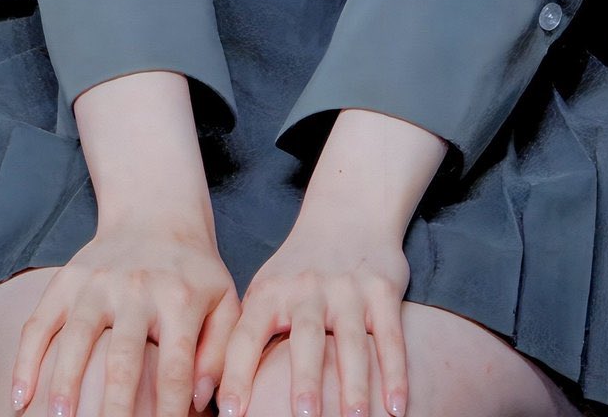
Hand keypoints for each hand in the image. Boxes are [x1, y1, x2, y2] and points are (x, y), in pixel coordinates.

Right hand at [10, 220, 238, 416]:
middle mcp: (137, 288)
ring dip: (65, 382)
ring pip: (76, 336)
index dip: (169, 409)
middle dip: (113, 406)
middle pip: (121, 357)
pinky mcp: (67, 279)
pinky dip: (26, 359)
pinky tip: (19, 397)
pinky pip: (40, 321)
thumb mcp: (223, 302)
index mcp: (179, 298)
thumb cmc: (193, 273)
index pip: (175, 366)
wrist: (156, 211)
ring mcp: (97, 282)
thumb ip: (220, 352)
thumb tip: (202, 402)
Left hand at [217, 211, 409, 416]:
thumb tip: (212, 394)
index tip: (228, 413)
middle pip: (307, 338)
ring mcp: (348, 290)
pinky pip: (390, 337)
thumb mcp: (265, 289)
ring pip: (351, 342)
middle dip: (306, 379)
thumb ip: (246, 336)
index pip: (247, 336)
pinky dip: (395, 373)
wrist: (349, 210)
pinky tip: (396, 407)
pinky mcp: (382, 291)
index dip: (236, 374)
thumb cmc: (298, 269)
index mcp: (270, 292)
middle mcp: (308, 289)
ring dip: (354, 384)